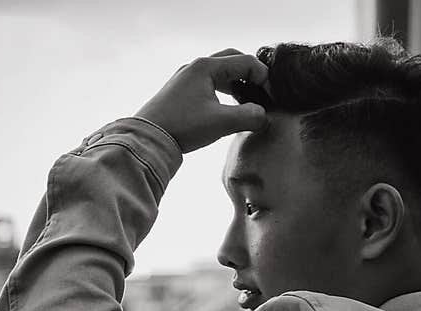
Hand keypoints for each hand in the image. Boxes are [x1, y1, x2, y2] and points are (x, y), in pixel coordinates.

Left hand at [135, 48, 269, 152]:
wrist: (148, 139)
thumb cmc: (182, 126)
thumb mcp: (221, 123)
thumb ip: (249, 117)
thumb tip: (265, 117)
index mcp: (206, 67)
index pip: (245, 62)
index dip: (264, 78)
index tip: (272, 98)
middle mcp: (195, 67)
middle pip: (232, 60)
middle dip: (251, 75)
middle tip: (263, 93)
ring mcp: (186, 79)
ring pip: (220, 73)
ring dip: (237, 83)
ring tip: (248, 102)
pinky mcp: (181, 92)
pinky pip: (209, 83)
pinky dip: (224, 91)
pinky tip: (228, 108)